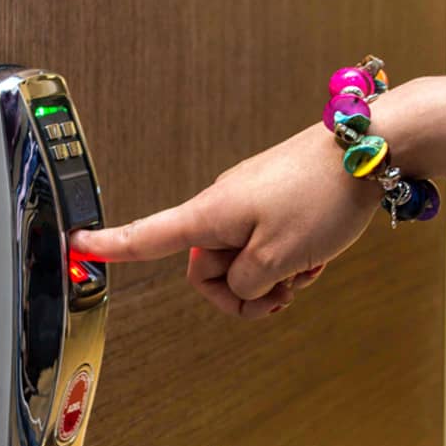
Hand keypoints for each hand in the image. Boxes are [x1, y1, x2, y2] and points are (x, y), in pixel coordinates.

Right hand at [72, 123, 380, 318]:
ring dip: (270, 278)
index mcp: (210, 215)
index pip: (146, 236)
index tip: (77, 247)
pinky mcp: (273, 200)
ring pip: (242, 260)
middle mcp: (222, 206)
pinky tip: (313, 258)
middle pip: (207, 268)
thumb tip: (239, 286)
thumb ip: (246, 284)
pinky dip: (286, 260)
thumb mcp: (280, 258)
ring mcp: (248, 202)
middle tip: (279, 296)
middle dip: (240, 293)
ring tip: (304, 271)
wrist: (369, 149)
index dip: (110, 246)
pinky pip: (265, 243)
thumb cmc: (323, 193)